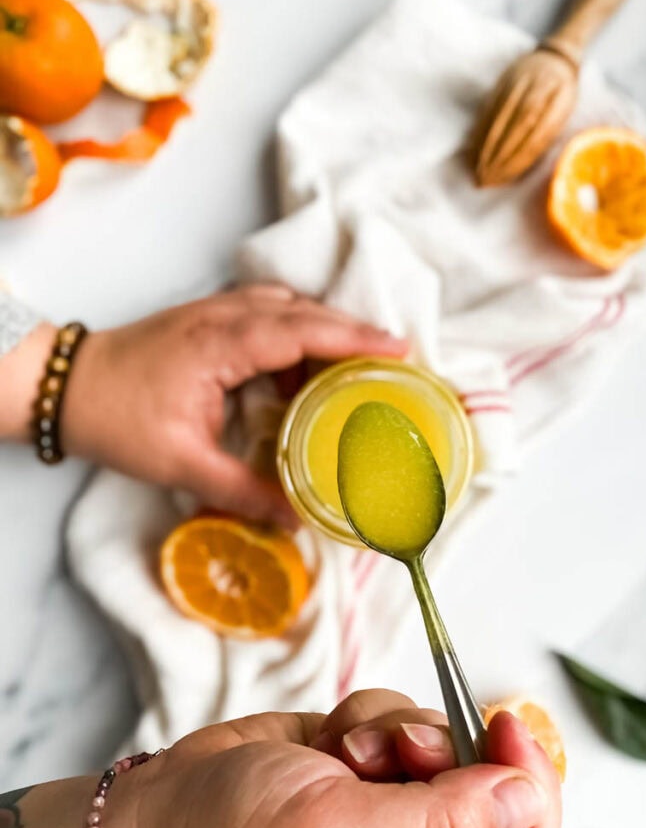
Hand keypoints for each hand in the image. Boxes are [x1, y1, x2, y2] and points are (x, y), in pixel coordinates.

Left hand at [59, 286, 405, 524]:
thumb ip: (243, 490)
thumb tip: (295, 519)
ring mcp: (216, 311)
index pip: (304, 331)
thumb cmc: (116, 417)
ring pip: (289, 308)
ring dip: (325, 332)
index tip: (399, 350)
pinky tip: (300, 370)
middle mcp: (225, 315)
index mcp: (223, 343)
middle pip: (306, 311)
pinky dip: (296, 334)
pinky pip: (268, 314)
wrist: (65, 385)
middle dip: (353, 334)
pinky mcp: (208, 318)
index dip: (355, 339)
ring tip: (355, 370)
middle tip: (393, 364)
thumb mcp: (181, 463)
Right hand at [111, 689, 560, 827]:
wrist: (147, 826)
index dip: (528, 791)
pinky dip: (368, 716)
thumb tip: (527, 796)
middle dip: (446, 751)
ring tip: (342, 753)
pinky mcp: (357, 765)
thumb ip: (436, 826)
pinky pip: (396, 718)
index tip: (510, 729)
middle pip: (483, 790)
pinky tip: (325, 742)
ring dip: (397, 730)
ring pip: (439, 742)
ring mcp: (384, 808)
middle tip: (402, 746)